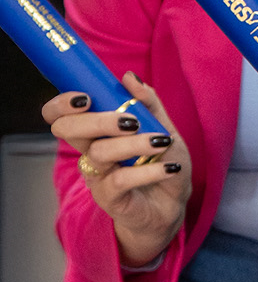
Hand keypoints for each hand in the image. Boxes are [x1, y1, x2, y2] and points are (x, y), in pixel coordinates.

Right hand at [44, 72, 191, 266]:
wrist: (174, 203)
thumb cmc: (162, 161)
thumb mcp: (163, 127)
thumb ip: (148, 103)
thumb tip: (129, 78)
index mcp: (95, 131)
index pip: (59, 114)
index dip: (62, 104)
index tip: (86, 96)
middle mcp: (89, 151)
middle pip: (67, 130)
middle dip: (97, 120)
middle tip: (131, 121)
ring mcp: (97, 176)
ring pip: (98, 153)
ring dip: (133, 144)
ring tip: (162, 141)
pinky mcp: (109, 198)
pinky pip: (120, 180)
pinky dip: (147, 171)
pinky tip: (169, 168)